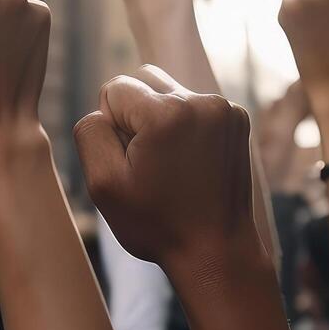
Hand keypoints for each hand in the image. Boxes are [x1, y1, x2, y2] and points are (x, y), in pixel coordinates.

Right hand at [76, 66, 255, 272]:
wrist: (216, 250)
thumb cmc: (157, 224)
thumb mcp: (103, 184)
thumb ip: (90, 132)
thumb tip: (103, 110)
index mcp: (167, 114)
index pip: (114, 89)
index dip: (112, 127)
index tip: (131, 162)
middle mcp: (201, 101)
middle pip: (144, 78)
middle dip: (135, 115)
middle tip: (147, 162)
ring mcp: (225, 108)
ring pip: (169, 90)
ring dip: (161, 119)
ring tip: (170, 164)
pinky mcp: (237, 118)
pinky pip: (195, 105)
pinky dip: (186, 126)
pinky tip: (190, 162)